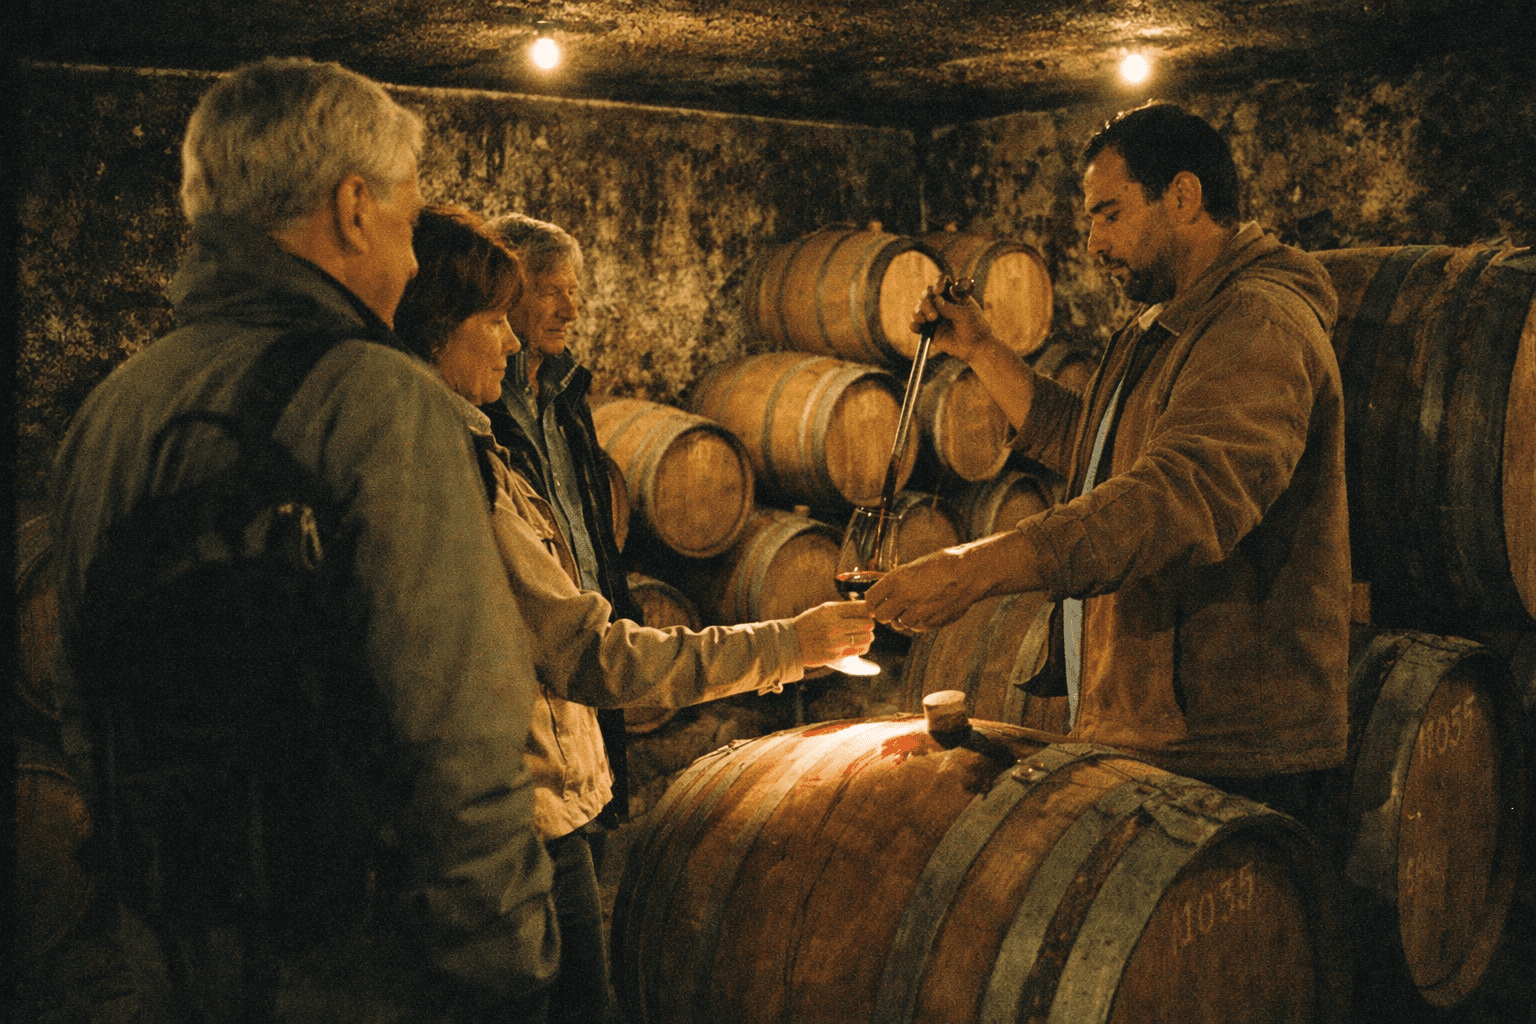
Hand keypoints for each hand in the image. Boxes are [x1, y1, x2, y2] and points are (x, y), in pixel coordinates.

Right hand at [792, 600, 875, 667]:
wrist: (792, 643)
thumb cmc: (810, 623)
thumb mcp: (823, 609)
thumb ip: (843, 608)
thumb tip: (868, 609)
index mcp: (831, 610)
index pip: (862, 608)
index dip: (869, 611)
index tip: (867, 613)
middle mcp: (834, 625)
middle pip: (868, 623)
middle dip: (869, 624)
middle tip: (865, 625)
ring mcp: (835, 641)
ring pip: (867, 638)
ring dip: (867, 636)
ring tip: (861, 635)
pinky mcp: (836, 655)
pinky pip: (859, 650)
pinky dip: (862, 647)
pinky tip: (856, 644)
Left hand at [864, 546, 989, 631]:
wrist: (970, 573)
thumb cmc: (943, 565)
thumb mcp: (914, 567)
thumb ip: (897, 583)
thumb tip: (884, 595)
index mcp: (897, 580)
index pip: (870, 599)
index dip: (873, 601)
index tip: (876, 601)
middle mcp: (905, 597)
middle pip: (881, 616)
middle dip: (884, 613)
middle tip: (892, 607)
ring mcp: (918, 612)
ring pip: (899, 625)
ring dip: (903, 618)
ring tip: (914, 606)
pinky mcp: (931, 623)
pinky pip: (917, 628)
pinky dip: (918, 622)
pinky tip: (927, 610)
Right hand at [911, 277, 996, 363]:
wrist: (974, 347)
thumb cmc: (974, 327)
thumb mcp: (966, 315)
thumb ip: (951, 308)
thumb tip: (936, 299)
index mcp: (952, 293)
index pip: (941, 280)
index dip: (937, 282)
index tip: (937, 291)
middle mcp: (941, 301)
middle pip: (927, 293)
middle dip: (927, 302)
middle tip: (934, 315)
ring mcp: (933, 315)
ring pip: (919, 308)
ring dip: (920, 312)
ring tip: (930, 320)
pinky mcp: (928, 329)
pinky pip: (915, 324)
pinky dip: (914, 325)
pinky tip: (918, 327)